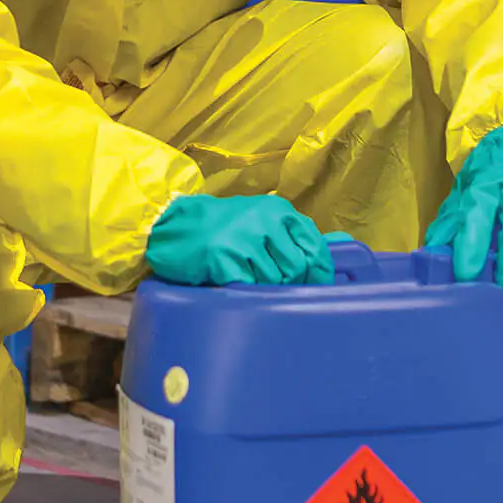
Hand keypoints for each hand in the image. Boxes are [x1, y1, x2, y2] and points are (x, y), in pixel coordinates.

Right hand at [146, 194, 336, 286]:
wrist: (175, 227)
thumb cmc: (222, 227)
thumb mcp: (260, 219)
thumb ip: (289, 235)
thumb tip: (327, 260)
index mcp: (278, 211)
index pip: (314, 246)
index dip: (319, 271)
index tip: (318, 286)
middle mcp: (264, 221)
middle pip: (297, 268)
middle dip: (292, 285)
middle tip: (281, 291)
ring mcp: (243, 240)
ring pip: (273, 281)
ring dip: (265, 289)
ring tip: (250, 281)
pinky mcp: (224, 259)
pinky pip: (249, 287)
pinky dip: (246, 291)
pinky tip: (236, 284)